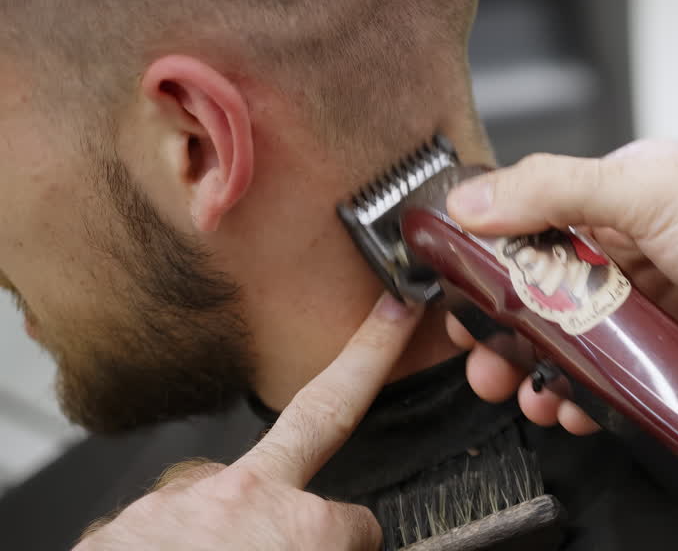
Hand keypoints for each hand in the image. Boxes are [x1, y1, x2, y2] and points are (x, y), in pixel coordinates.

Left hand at [75, 293, 423, 550]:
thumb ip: (327, 542)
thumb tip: (346, 533)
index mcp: (303, 531)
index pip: (360, 523)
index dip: (359, 542)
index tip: (358, 547)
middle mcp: (245, 499)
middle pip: (321, 415)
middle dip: (364, 358)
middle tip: (390, 316)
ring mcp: (178, 504)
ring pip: (219, 495)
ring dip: (226, 521)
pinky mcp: (119, 525)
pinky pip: (159, 528)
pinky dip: (168, 549)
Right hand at [444, 140, 677, 433]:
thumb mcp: (656, 192)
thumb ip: (558, 190)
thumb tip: (476, 198)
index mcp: (631, 196)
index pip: (538, 220)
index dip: (491, 257)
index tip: (456, 288)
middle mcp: (641, 250)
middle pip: (549, 291)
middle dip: (506, 327)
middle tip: (478, 356)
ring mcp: (660, 308)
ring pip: (578, 343)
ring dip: (541, 370)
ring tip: (519, 391)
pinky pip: (618, 383)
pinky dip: (588, 399)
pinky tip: (572, 409)